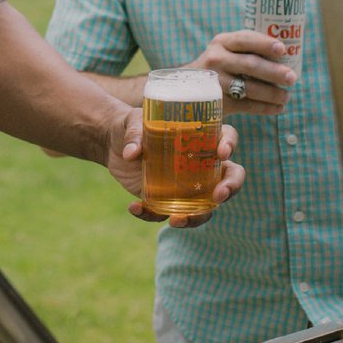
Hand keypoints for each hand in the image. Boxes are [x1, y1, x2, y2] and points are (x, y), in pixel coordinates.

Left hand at [107, 113, 243, 228]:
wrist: (112, 143)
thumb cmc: (130, 125)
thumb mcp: (130, 122)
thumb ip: (133, 134)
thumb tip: (131, 154)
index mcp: (199, 137)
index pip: (226, 138)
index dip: (230, 145)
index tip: (221, 153)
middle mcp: (199, 164)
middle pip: (229, 178)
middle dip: (230, 188)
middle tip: (218, 196)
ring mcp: (185, 185)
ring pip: (205, 207)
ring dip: (196, 217)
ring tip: (175, 220)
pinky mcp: (165, 199)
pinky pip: (166, 213)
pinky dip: (152, 215)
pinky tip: (134, 207)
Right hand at [191, 30, 296, 115]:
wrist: (189, 86)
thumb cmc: (221, 65)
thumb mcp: (227, 50)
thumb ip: (250, 49)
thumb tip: (286, 56)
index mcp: (222, 42)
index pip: (245, 39)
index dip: (264, 44)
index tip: (282, 50)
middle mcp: (215, 59)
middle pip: (250, 64)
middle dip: (274, 72)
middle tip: (292, 78)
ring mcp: (215, 81)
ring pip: (249, 87)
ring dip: (272, 93)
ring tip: (286, 95)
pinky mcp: (217, 101)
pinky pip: (246, 105)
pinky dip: (264, 107)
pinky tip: (277, 107)